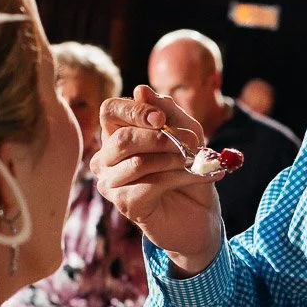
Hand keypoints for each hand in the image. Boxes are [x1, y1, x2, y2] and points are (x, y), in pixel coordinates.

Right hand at [91, 85, 223, 271]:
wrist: (200, 216)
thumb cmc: (189, 170)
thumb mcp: (187, 134)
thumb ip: (167, 113)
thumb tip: (140, 90)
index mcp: (118, 135)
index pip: (110, 110)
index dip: (135, 110)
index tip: (162, 119)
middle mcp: (106, 158)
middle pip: (123, 138)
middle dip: (161, 139)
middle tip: (192, 144)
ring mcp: (111, 183)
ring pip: (138, 162)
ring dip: (175, 159)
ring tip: (196, 162)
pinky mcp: (125, 204)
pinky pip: (150, 183)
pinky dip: (180, 177)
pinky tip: (197, 177)